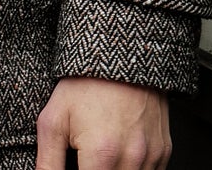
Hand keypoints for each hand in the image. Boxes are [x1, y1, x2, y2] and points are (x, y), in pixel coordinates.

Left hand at [35, 76, 170, 169]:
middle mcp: (132, 158)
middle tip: (85, 159)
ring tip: (100, 156)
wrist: (118, 53)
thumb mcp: (54, 120)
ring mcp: (151, 156)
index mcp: (102, 154)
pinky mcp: (163, 151)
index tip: (76, 166)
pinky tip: (117, 156)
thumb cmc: (85, 83)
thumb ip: (48, 163)